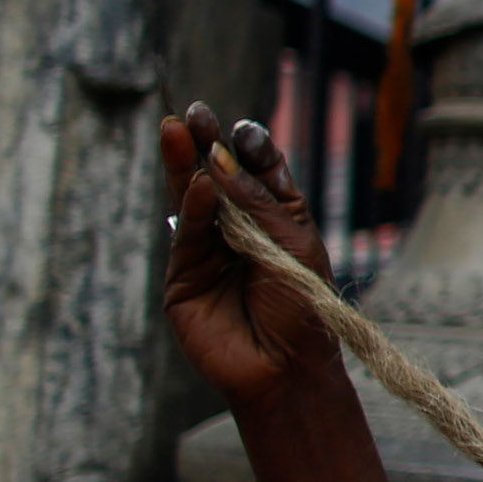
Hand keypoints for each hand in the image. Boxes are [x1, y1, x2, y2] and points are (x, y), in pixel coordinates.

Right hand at [159, 104, 341, 412]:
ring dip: (186, 165)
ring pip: (192, 200)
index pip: (259, 173)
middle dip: (206, 145)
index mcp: (276, 219)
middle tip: (192, 112)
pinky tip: (199, 184)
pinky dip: (192, 208)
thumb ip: (256, 203)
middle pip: (218, 178)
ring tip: (178, 129)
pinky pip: (186, 236)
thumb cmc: (303, 309)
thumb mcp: (292, 247)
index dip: (250, 149)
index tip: (243, 128)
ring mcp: (208, 253)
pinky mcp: (184, 278)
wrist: (287, 369)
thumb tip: (219, 159)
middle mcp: (239, 231)